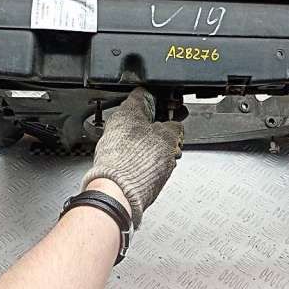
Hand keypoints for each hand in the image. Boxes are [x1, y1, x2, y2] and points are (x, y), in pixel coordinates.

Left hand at [81, 88, 183, 228]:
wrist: (119, 194)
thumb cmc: (136, 164)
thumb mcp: (168, 138)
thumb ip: (173, 128)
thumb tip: (175, 127)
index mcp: (127, 112)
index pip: (143, 94)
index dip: (160, 97)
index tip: (169, 102)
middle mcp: (116, 127)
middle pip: (142, 119)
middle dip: (160, 125)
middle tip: (174, 132)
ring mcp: (114, 146)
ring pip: (139, 138)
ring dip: (155, 144)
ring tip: (169, 152)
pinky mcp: (115, 164)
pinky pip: (134, 155)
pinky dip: (146, 158)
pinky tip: (157, 166)